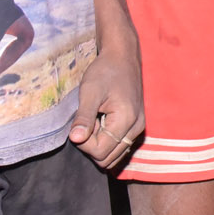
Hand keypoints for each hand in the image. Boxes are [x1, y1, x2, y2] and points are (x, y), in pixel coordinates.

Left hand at [67, 40, 144, 169]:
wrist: (122, 56)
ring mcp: (138, 127)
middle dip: (91, 145)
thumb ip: (84, 117)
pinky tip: (102, 123)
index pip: (100, 151)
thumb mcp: (90, 91)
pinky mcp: (136, 125)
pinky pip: (119, 146)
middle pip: (107, 158)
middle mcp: (137, 128)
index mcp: (127, 120)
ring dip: (99, 144)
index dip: (84, 142)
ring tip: (95, 121)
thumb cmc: (105, 71)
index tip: (81, 121)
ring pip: (114, 155)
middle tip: (87, 121)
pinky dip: (107, 141)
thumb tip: (75, 139)